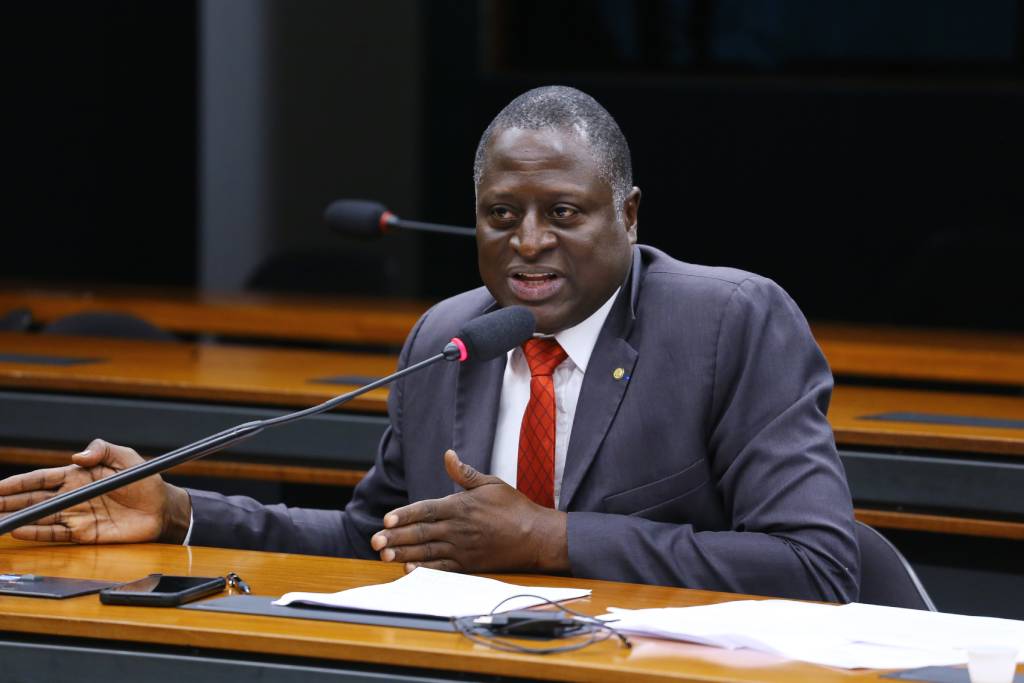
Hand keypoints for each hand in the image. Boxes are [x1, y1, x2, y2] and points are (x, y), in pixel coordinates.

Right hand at [0, 439, 190, 543]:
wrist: (162, 508)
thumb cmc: (144, 480)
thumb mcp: (125, 457)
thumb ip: (101, 450)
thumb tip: (76, 456)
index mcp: (78, 476)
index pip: (41, 479)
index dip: (18, 483)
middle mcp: (72, 496)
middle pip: (33, 499)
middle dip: (8, 501)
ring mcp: (76, 515)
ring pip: (39, 517)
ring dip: (17, 518)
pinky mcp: (85, 534)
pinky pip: (56, 534)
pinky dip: (37, 533)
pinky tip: (20, 531)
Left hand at [371, 449, 568, 573]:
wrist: (536, 537)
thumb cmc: (514, 508)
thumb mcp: (491, 483)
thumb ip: (465, 473)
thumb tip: (448, 455)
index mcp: (461, 506)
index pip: (426, 510)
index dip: (405, 514)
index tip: (387, 519)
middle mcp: (458, 529)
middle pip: (421, 533)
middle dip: (395, 537)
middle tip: (375, 541)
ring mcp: (463, 549)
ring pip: (427, 552)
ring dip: (404, 554)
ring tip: (384, 555)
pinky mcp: (469, 565)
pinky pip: (442, 568)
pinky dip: (425, 570)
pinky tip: (409, 570)